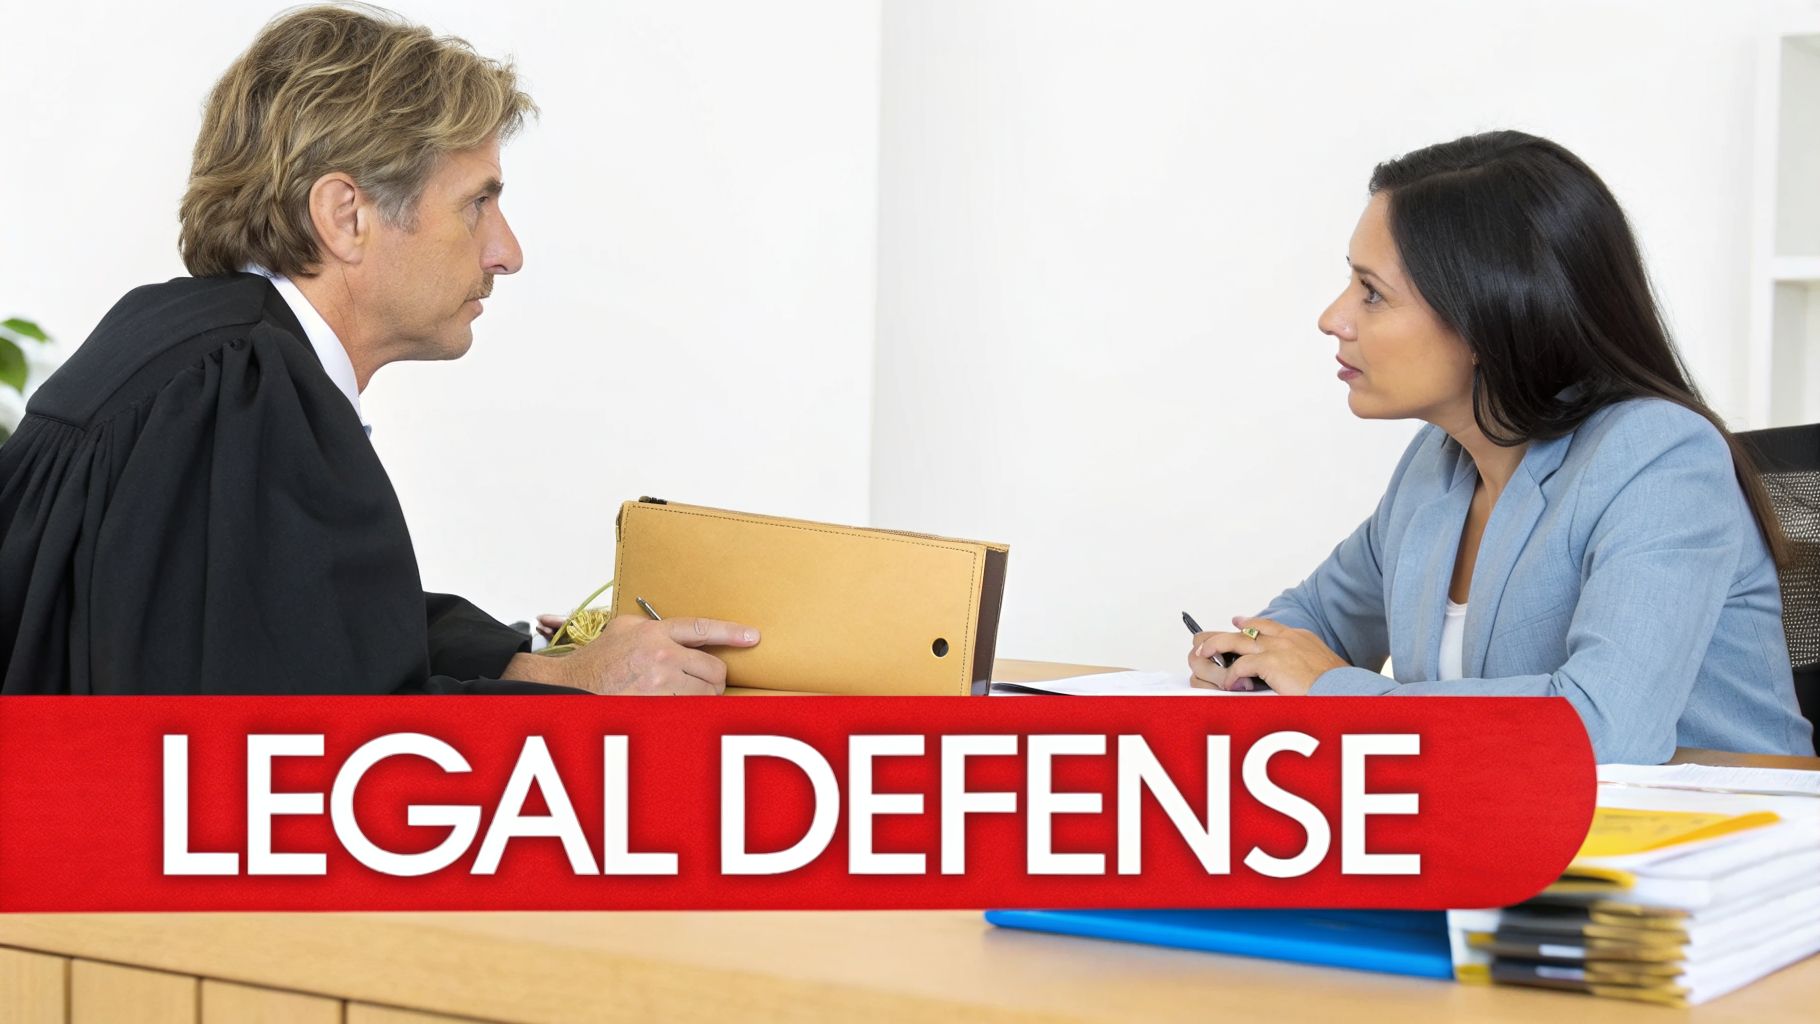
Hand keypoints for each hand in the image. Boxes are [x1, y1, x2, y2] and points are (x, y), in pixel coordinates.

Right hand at [508, 615, 760, 694]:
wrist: (571, 684)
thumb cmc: (597, 661)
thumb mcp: (625, 629)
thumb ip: (655, 625)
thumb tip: (683, 631)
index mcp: (655, 632)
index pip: (703, 629)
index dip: (732, 632)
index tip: (753, 637)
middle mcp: (662, 655)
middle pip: (714, 669)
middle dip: (711, 679)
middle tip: (697, 682)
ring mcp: (660, 682)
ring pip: (707, 694)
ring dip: (701, 697)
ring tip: (680, 696)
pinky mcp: (657, 705)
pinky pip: (692, 710)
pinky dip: (689, 711)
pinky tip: (674, 706)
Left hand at [1186, 616, 1345, 694]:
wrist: (1345, 690)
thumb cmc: (1338, 685)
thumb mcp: (1322, 668)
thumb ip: (1305, 664)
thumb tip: (1298, 673)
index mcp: (1300, 638)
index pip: (1269, 625)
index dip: (1251, 623)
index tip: (1238, 622)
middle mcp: (1287, 638)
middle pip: (1247, 630)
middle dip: (1224, 634)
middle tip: (1207, 639)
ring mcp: (1278, 648)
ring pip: (1236, 641)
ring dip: (1216, 647)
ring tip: (1202, 654)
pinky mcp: (1271, 662)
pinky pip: (1241, 666)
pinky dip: (1232, 675)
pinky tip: (1230, 684)